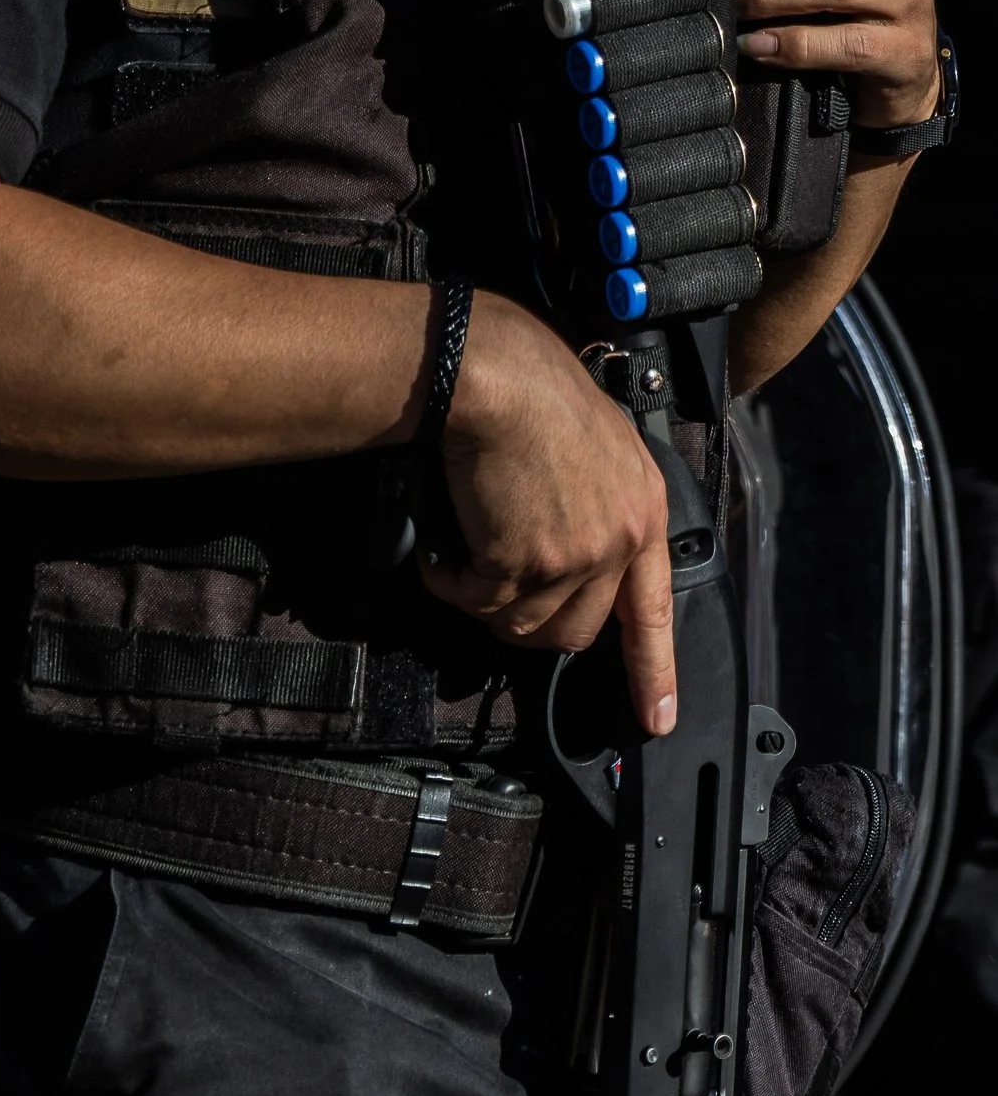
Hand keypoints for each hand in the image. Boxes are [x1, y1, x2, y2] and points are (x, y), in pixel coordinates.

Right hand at [419, 291, 676, 737]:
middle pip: (575, 630)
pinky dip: (449, 584)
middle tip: (494, 592)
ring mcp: (573, 557)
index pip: (655, 610)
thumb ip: (598, 499)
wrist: (496, 376)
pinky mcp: (522, 562)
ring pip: (521, 623)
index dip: (654, 671)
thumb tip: (566, 541)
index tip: (656, 719)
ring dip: (484, 601)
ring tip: (460, 559)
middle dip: (530, 622)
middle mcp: (619, 540)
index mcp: (645, 509)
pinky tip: (439, 555)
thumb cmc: (533, 387)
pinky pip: (477, 601)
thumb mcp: (596, 441)